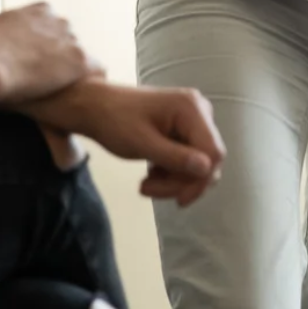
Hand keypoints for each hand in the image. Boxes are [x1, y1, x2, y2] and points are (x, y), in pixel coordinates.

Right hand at [0, 2, 99, 105]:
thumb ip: (6, 33)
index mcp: (38, 11)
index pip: (51, 24)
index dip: (44, 46)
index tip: (35, 61)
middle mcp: (57, 21)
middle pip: (67, 40)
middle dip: (59, 57)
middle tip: (47, 80)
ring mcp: (70, 40)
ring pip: (81, 56)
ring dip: (73, 71)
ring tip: (65, 91)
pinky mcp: (78, 60)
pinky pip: (97, 69)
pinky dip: (92, 81)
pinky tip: (85, 94)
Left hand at [27, 81, 225, 206]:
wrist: (93, 107)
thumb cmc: (114, 121)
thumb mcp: (142, 143)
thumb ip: (175, 157)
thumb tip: (208, 170)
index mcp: (192, 109)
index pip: (213, 153)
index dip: (200, 180)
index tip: (178, 201)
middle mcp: (199, 111)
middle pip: (207, 160)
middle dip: (181, 182)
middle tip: (148, 191)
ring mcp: (192, 119)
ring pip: (197, 163)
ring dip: (173, 180)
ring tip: (144, 185)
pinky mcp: (184, 128)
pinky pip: (188, 158)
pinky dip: (170, 171)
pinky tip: (150, 174)